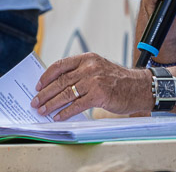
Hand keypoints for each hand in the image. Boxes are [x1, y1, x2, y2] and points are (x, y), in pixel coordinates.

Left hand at [31, 53, 151, 120]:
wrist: (140, 87)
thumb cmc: (118, 80)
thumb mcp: (99, 68)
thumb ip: (81, 73)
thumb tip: (58, 85)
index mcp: (88, 58)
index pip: (61, 65)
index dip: (46, 76)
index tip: (38, 85)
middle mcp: (90, 67)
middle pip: (60, 81)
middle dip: (44, 94)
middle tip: (35, 102)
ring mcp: (95, 80)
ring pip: (66, 93)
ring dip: (51, 104)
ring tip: (43, 110)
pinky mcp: (99, 95)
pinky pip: (76, 105)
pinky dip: (65, 112)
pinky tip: (58, 117)